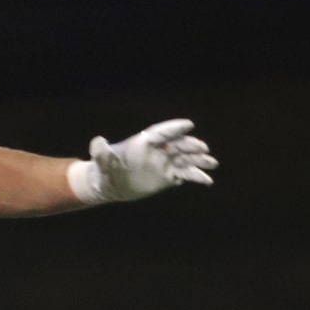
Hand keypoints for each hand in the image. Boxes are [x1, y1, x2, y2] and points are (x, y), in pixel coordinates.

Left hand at [67, 119, 215, 203]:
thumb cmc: (104, 169)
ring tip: (212, 163)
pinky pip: (185, 174)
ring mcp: (164, 163)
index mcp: (144, 143)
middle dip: (191, 146)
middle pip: (178, 145)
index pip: (162, 133)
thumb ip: (101, 151)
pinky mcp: (168, 176)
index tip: (188, 124)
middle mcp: (157, 150)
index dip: (174, 128)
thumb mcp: (101, 160)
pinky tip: (207, 181)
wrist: (109, 184)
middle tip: (203, 148)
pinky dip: (196, 177)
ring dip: (199, 160)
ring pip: (186, 159)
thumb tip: (97, 142)